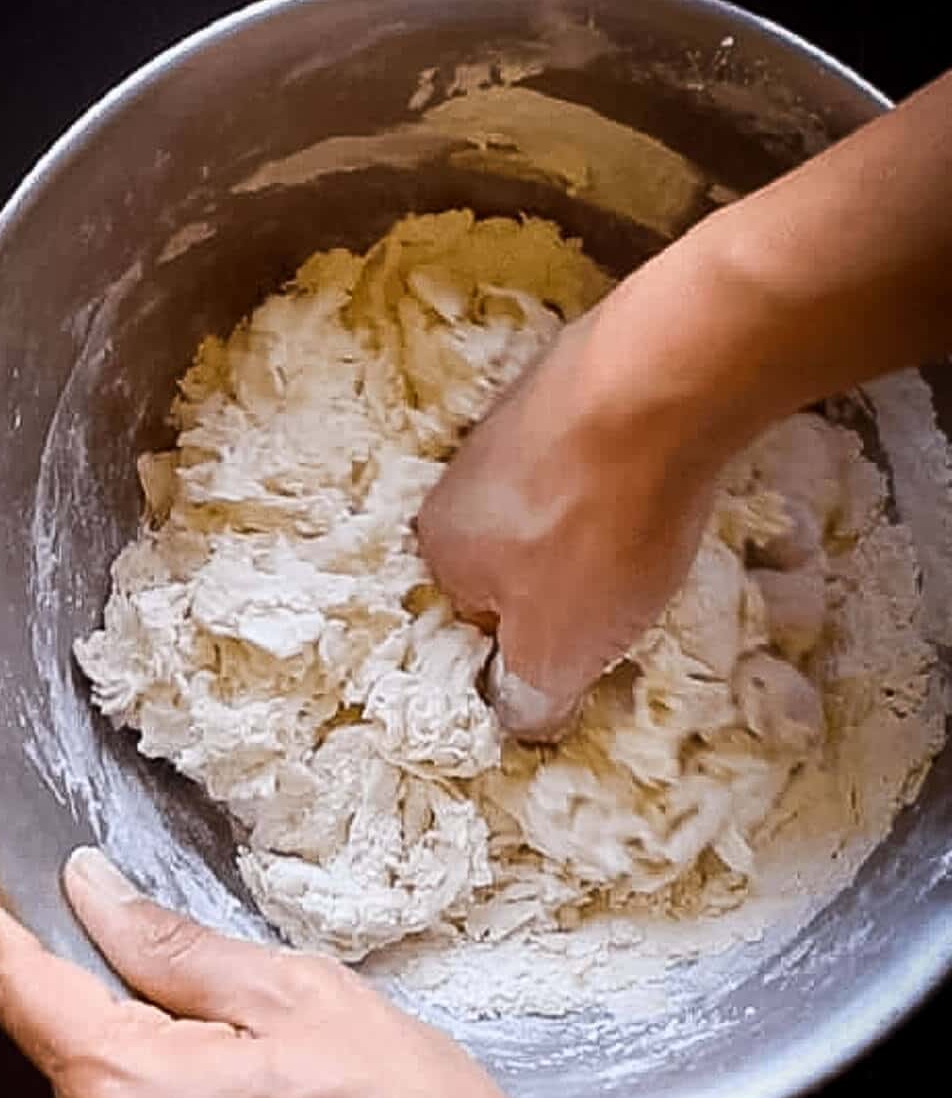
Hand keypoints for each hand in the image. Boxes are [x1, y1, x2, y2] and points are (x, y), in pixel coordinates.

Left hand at [0, 849, 871, 1097]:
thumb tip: (90, 893)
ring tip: (266, 1061)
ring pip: (102, 1097)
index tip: (26, 880)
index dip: (15, 921)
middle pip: (65, 1043)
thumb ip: (170, 944)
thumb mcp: (299, 993)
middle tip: (227, 982)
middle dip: (116, 991)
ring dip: (150, 1055)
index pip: (21, 988)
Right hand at [419, 73, 951, 744]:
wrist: (657, 379)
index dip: (533, 648)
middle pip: (513, 558)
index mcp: (439, 548)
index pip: (475, 627)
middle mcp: (459, 481)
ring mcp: (512, 420)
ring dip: (591, 525)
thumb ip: (530, 696)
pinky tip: (659, 477)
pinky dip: (618, 473)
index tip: (588, 649)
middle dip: (562, 582)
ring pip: (550, 503)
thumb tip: (523, 718)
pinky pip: (589, 452)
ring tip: (648, 532)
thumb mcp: (559, 648)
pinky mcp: (569, 378)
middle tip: (624, 596)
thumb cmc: (595, 530)